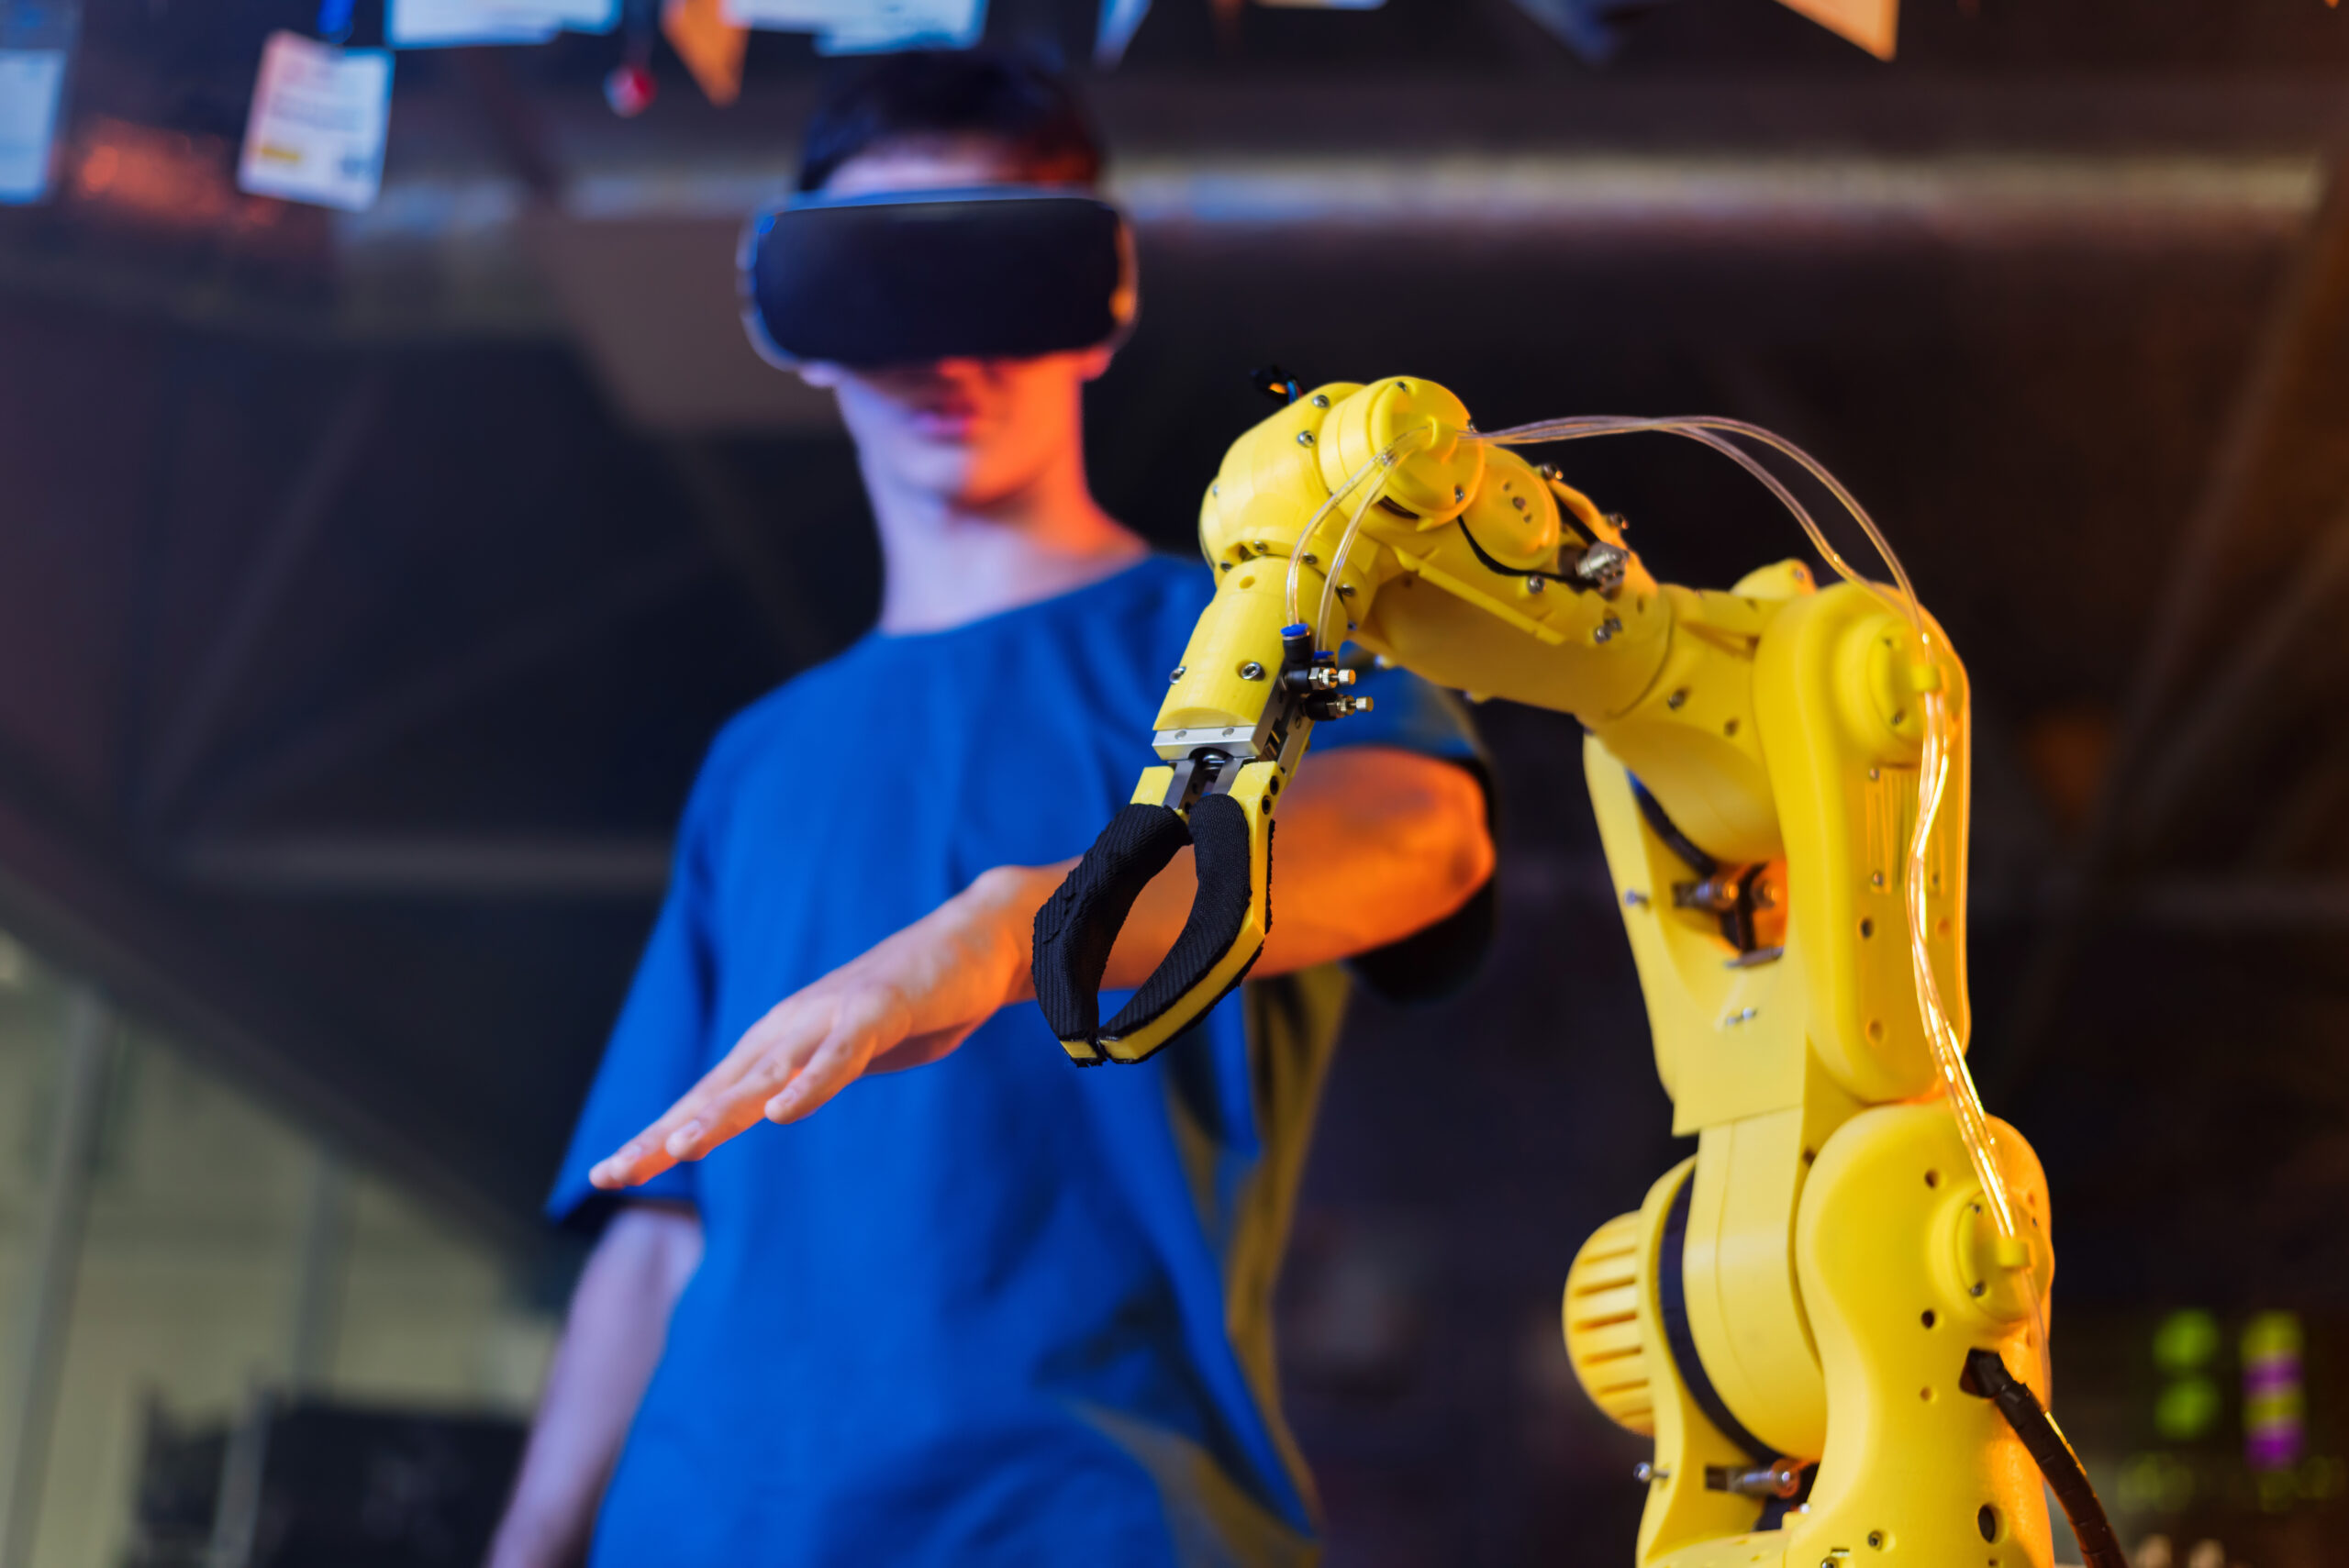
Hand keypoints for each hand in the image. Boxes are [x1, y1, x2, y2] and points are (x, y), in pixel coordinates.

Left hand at [589, 865, 1057, 1188]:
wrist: (974, 942)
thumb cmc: (909, 1002)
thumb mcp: (846, 1053)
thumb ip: (808, 1077)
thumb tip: (773, 1107)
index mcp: (780, 1042)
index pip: (709, 1096)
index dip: (659, 1135)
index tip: (609, 1175)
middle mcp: (790, 1028)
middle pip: (719, 1090)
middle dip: (665, 1133)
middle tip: (614, 1173)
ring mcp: (831, 1017)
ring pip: (768, 1074)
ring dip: (723, 1111)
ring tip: (680, 1147)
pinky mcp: (878, 1011)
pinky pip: (840, 1055)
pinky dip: (810, 1083)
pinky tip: (781, 1114)